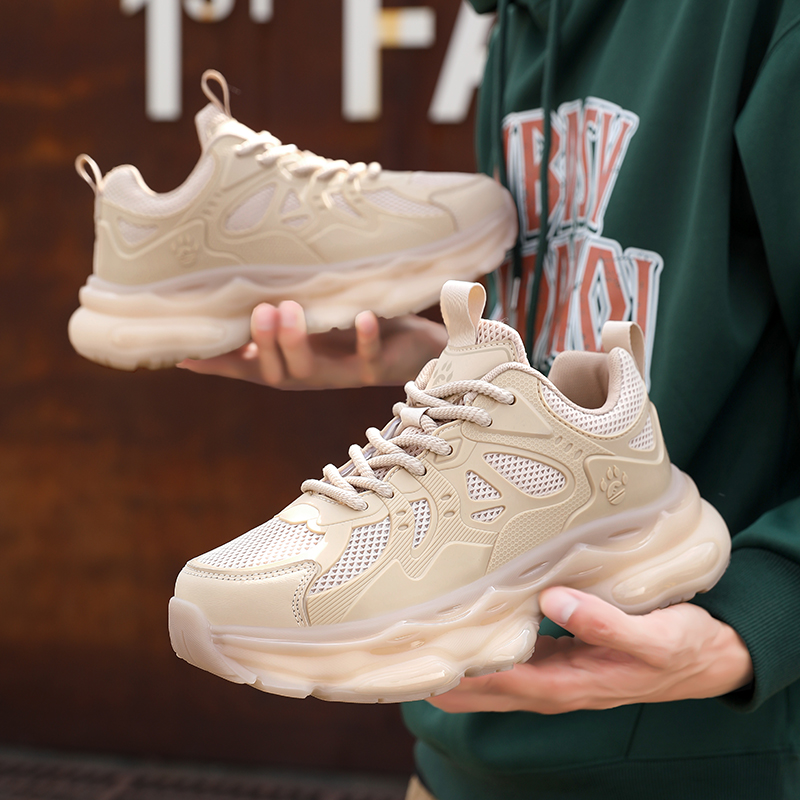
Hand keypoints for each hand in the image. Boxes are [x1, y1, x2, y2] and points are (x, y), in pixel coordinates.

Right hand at [177, 302, 447, 389]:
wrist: (414, 345)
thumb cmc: (353, 327)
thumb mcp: (314, 317)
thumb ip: (280, 313)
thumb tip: (237, 296)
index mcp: (292, 362)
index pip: (248, 367)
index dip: (219, 364)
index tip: (185, 354)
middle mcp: (312, 373)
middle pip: (275, 373)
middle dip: (263, 344)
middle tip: (260, 310)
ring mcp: (342, 374)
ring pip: (310, 371)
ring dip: (297, 342)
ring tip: (289, 308)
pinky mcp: (376, 369)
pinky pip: (367, 358)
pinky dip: (365, 338)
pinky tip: (364, 317)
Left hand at [428, 587, 752, 713]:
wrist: (705, 659)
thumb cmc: (679, 648)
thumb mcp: (651, 637)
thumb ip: (603, 622)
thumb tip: (553, 601)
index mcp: (570, 684)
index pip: (500, 681)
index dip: (460, 674)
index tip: (422, 660)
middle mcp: (555, 684)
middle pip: (486, 687)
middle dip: (446, 677)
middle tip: (400, 655)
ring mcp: (557, 673)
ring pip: (495, 674)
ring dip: (460, 663)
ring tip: (420, 641)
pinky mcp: (563, 657)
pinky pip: (514, 657)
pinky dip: (487, 648)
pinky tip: (471, 627)